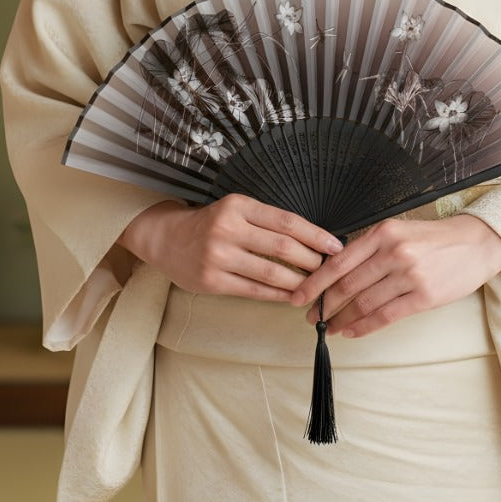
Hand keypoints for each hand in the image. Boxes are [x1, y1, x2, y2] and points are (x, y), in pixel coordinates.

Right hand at [119, 195, 343, 301]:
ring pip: (271, 273)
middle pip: (283, 247)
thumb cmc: (210, 223)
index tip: (335, 245)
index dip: (316, 234)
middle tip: (329, 268)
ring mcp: (218, 256)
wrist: (165, 238)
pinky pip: (254, 291)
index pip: (287, 221)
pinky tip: (292, 296)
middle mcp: (228, 229)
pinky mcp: (211, 281)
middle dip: (312, 260)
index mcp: (238, 206)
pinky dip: (278, 295)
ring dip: (299, 281)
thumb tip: (311, 239)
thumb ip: (267, 221)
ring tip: (314, 285)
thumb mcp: (236, 209)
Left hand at [290, 214, 500, 336]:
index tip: (298, 296)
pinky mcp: (424, 296)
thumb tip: (334, 272)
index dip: (314, 283)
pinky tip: (352, 332)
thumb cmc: (432, 239)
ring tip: (329, 328)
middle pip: (347, 285)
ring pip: (364, 303)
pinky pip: (386, 316)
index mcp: (382, 233)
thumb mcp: (397, 231)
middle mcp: (393, 252)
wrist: (476, 243)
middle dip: (324, 305)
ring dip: (342, 320)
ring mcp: (409, 275)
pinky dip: (364, 327)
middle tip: (310, 317)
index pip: (338, 262)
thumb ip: (369, 249)